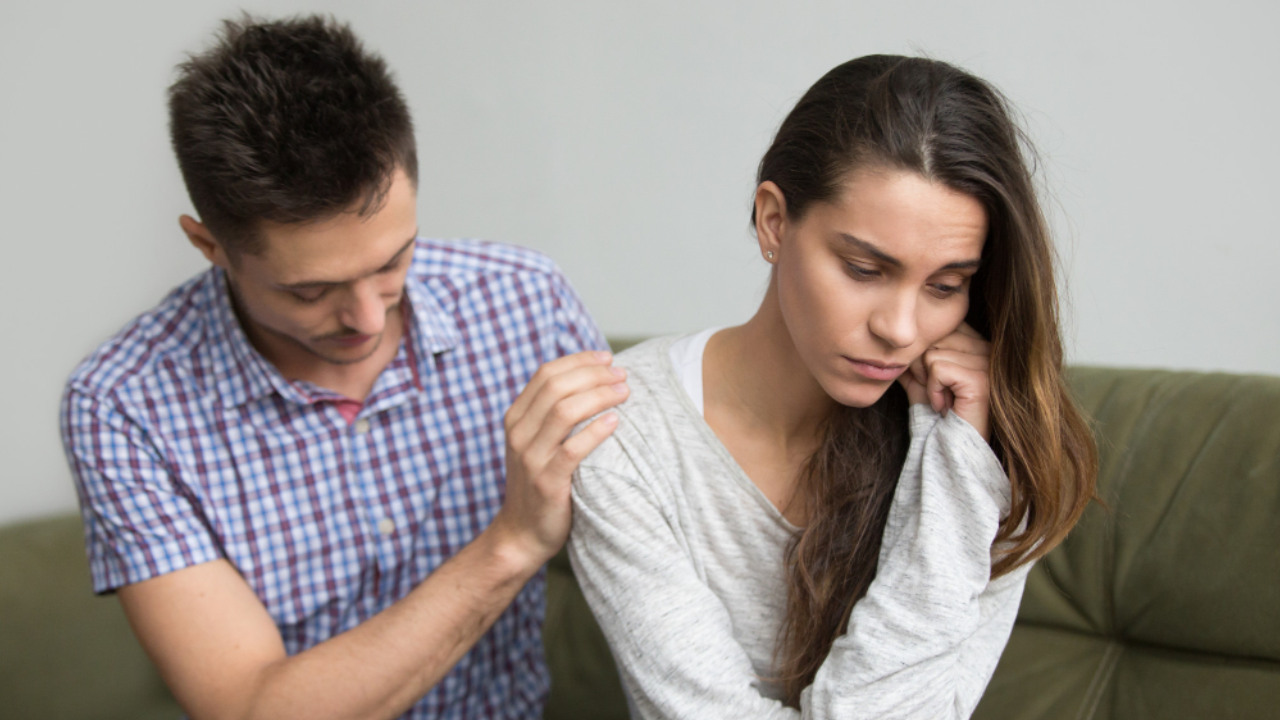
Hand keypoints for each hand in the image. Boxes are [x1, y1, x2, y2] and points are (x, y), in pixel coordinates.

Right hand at [492, 350, 628, 569]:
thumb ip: (553, 414)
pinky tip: (615, 421)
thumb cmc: (540, 483)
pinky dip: (596, 430)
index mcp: (516, 418)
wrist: (522, 534)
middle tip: (622, 375)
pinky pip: (573, 449)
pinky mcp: (547, 482)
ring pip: (564, 411)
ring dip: (599, 396)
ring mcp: (531, 458)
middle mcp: (519, 434)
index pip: (546, 374)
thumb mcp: (536, 443)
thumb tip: (591, 379)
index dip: (579, 361)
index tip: (607, 358)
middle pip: (557, 387)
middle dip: (593, 374)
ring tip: (625, 393)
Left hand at [898, 324, 990, 440]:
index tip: (932, 380)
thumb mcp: (921, 382)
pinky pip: (938, 369)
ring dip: (928, 381)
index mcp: (978, 344)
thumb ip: (912, 358)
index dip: (925, 352)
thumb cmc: (938, 417)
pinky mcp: (980, 380)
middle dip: (923, 366)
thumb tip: (894, 340)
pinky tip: (944, 406)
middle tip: (934, 391)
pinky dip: (933, 390)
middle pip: (935, 337)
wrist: (951, 450)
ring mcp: (987, 363)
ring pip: (933, 354)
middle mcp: (988, 349)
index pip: (941, 327)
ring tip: (942, 399)